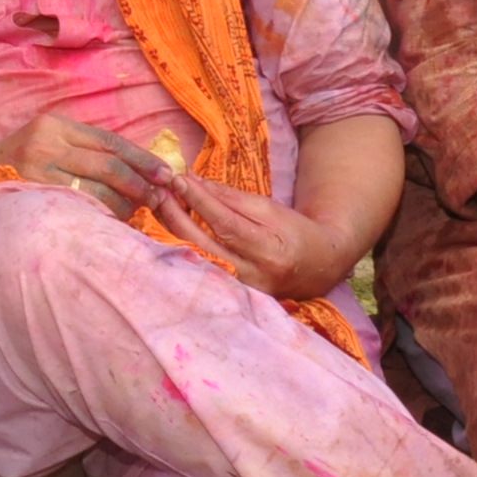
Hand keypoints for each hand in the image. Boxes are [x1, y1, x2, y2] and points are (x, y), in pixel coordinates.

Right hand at [0, 111, 166, 220]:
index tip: (167, 174)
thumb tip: (141, 168)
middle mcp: (46, 143)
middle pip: (107, 165)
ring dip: (124, 205)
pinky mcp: (30, 195)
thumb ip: (85, 148)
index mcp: (57, 125)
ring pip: (95, 191)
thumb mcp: (49, 141)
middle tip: (160, 197)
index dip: (142, 159)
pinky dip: (100, 216)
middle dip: (140, 183)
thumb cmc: (21, 161)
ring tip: (137, 212)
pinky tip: (111, 222)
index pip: (110, 141)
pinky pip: (77, 209)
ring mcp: (36, 171)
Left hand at [149, 171, 357, 299]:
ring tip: (158, 206)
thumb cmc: (294, 232)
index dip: (200, 201)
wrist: (317, 268)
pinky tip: (166, 230)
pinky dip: (180, 249)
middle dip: (176, 216)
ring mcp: (238, 290)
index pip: (225, 223)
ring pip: (195, 260)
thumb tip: (195, 182)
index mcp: (268, 250)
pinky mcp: (230, 296)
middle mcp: (252, 276)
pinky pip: (198, 269)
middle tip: (159, 192)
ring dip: (171, 232)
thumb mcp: (270, 209)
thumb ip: (232, 198)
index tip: (179, 180)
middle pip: (203, 245)